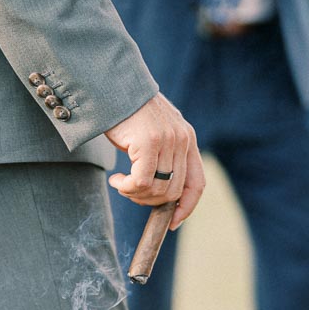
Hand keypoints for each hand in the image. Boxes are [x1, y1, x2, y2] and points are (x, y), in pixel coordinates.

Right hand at [105, 93, 205, 230]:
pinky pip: (141, 182)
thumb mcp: (153, 133)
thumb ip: (164, 156)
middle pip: (174, 191)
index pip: (197, 183)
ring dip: (136, 194)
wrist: (111, 87)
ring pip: (157, 189)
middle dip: (151, 201)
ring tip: (121, 183)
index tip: (173, 222)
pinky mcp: (149, 142)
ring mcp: (167, 140)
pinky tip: (116, 179)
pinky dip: (126, 187)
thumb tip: (161, 194)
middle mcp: (182, 139)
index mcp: (187, 138)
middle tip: (131, 193)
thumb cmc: (127, 113)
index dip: (187, 207)